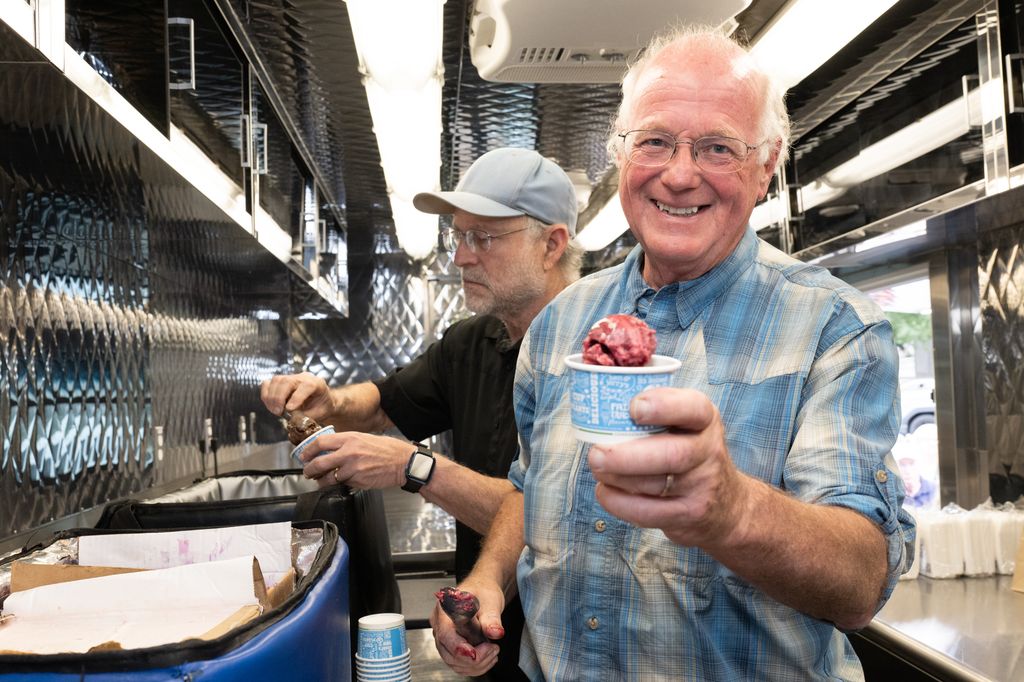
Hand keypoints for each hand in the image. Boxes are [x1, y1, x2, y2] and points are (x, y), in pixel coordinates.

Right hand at [259, 372, 333, 423]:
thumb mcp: (320, 414)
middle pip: (287, 381)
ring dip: (272, 397)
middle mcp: (303, 377)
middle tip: (278, 413)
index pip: (307, 386)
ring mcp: (291, 377)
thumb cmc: (321, 407)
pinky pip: (268, 383)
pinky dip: (266, 394)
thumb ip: (306, 416)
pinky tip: (270, 405)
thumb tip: (292, 419)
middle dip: (279, 398)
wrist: (321, 401)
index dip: (297, 397)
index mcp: (317, 383)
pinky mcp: (281, 382)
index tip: (289, 409)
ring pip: (276, 381)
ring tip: (276, 411)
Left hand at [300, 431, 411, 489]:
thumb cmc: (387, 449)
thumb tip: (330, 449)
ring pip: (328, 478)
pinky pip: (342, 484)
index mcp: (350, 438)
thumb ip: (347, 443)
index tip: (304, 455)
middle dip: (309, 470)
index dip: (308, 451)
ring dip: (321, 481)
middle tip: (307, 471)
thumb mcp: (365, 438)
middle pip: (319, 463)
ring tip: (320, 480)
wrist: (403, 462)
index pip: (320, 443)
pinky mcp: (358, 481)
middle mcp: (349, 453)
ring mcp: (353, 468)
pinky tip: (340, 481)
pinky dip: (339, 484)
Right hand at [428, 577, 504, 675]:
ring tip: (493, 651)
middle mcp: (440, 625)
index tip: (477, 654)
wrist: (483, 591)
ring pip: (453, 662)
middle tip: (493, 649)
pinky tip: (487, 657)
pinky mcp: (451, 645)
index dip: (460, 649)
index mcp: (445, 610)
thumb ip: (491, 618)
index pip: (446, 636)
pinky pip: (458, 663)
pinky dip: (474, 666)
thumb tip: (495, 632)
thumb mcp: (490, 601)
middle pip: (448, 653)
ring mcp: (444, 637)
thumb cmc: (482, 591)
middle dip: (473, 659)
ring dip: (475, 664)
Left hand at [586, 387, 748, 548]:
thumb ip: (658, 412)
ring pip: (655, 484)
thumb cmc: (691, 453)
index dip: (663, 406)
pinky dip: (619, 503)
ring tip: (597, 469)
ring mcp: (702, 486)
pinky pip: (648, 512)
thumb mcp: (687, 425)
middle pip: (671, 454)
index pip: (692, 408)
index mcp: (705, 420)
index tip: (633, 408)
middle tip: (595, 454)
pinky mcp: (689, 514)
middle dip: (627, 456)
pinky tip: (605, 491)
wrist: (727, 505)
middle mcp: (708, 451)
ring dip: (617, 478)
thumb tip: (603, 404)